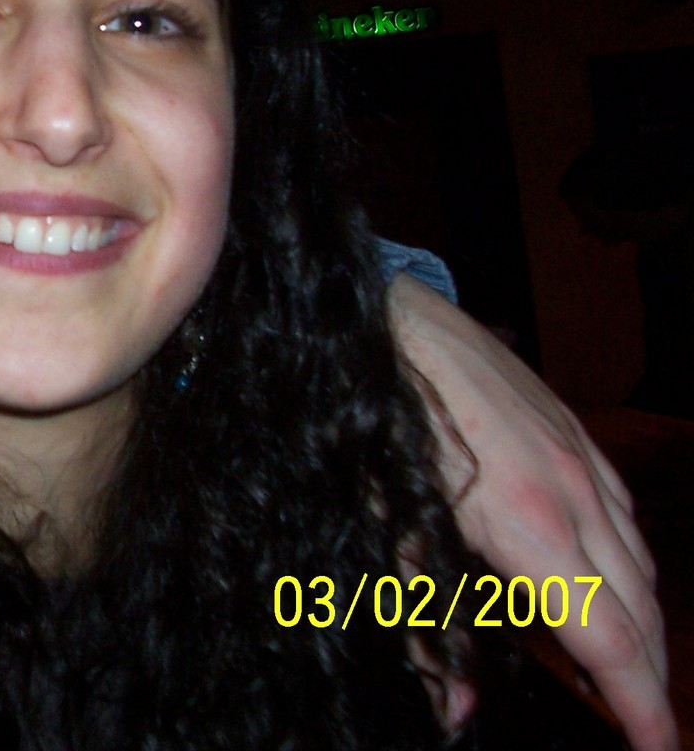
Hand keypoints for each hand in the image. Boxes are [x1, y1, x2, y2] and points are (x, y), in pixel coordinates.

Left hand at [388, 275, 676, 750]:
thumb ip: (427, 628)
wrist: (385, 315)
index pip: (611, 641)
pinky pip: (624, 514)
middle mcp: (574, 495)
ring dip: (642, 623)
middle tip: (648, 731)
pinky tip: (613, 582)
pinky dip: (629, 564)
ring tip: (628, 673)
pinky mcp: (574, 432)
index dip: (642, 708)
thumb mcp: (388, 529)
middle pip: (639, 611)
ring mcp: (582, 459)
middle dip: (649, 678)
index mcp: (529, 527)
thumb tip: (456, 709)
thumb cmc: (375, 420)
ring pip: (639, 563)